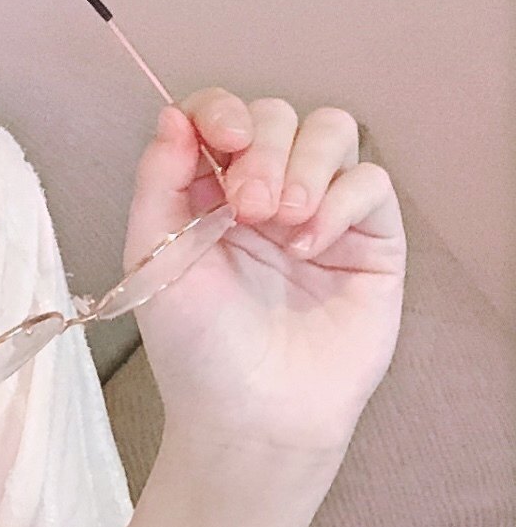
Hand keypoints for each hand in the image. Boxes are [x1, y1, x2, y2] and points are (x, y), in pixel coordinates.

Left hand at [122, 90, 406, 462]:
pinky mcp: (370, 240)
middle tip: (248, 210)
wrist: (252, 416)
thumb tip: (172, 114)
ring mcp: (320, 212)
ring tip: (281, 221)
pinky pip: (371, 182)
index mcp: (208, 192)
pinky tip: (309, 246)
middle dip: (263, 148)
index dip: (222, 110)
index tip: (221, 139)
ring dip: (304, 163)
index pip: (221, 115)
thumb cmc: (197, 349)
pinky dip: (341, 200)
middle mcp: (266, 193)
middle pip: (278, 115)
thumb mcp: (155, 260)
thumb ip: (159, 182)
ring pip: (332, 131)